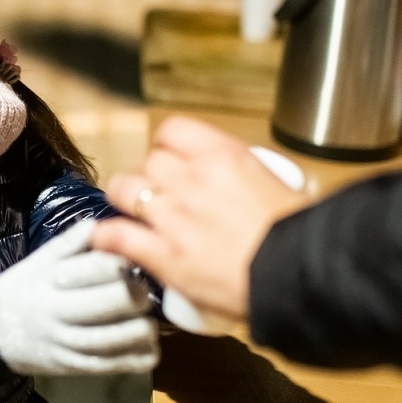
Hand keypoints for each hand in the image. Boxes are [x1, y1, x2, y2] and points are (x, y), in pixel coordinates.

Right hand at [0, 220, 158, 374]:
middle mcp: (55, 312)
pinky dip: (133, 359)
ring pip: (109, 340)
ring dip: (138, 331)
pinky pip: (107, 366)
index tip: (130, 260)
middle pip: (105, 304)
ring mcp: (63, 344)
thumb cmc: (22, 291)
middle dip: (133, 296)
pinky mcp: (72, 368)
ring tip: (149, 321)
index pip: (91, 269)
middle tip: (143, 291)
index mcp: (47, 281)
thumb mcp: (38, 263)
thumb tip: (99, 224)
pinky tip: (148, 349)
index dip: (119, 263)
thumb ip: (69, 244)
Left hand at [90, 117, 309, 331]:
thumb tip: (237, 185)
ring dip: (125, 199)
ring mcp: (173, 216)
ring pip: (123, 189)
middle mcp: (192, 179)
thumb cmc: (298, 234)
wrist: (298, 272)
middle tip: (159, 194)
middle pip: (149, 160)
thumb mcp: (276, 186)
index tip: (171, 158)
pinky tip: (103, 240)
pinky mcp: (162, 254)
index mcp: (224, 156)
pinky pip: (116, 235)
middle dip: (151, 175)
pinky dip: (105, 237)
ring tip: (130, 211)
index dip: (167, 145)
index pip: (174, 130)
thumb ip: (244, 179)